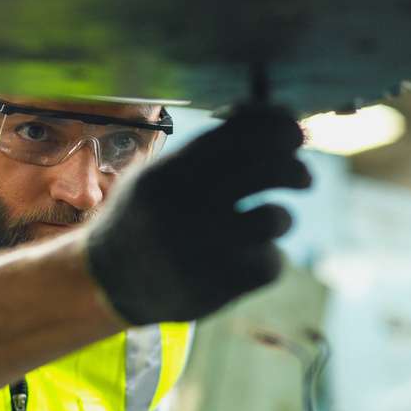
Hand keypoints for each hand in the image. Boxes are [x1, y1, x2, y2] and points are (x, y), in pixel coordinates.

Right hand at [86, 105, 310, 324]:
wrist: (107, 282)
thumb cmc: (143, 218)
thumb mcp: (156, 173)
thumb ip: (204, 150)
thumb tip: (271, 122)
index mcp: (172, 172)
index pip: (242, 133)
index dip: (279, 126)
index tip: (293, 132)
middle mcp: (187, 206)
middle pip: (269, 169)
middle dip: (296, 169)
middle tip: (302, 178)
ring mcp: (204, 249)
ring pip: (276, 218)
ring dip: (281, 218)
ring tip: (268, 221)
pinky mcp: (219, 287)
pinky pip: (271, 263)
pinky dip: (268, 259)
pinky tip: (249, 259)